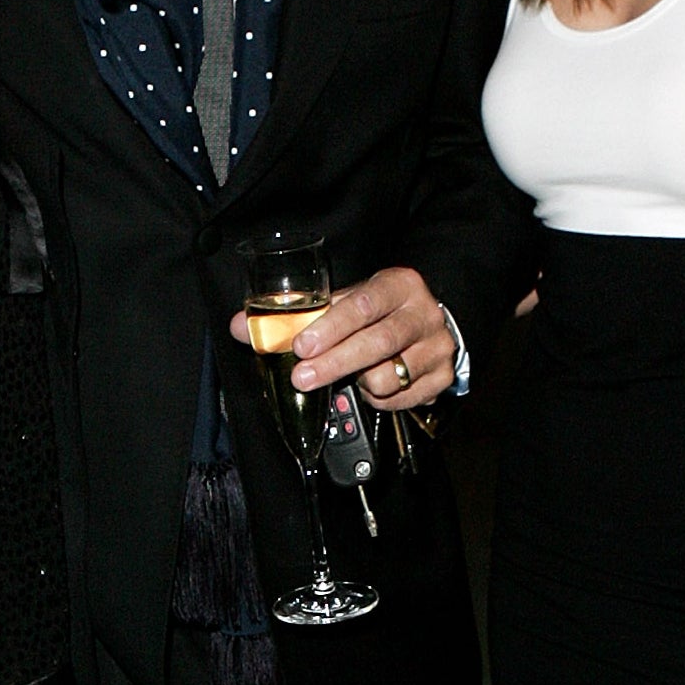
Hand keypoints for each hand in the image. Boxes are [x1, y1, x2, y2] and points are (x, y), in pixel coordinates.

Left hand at [228, 267, 454, 408]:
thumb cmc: (376, 312)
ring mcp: (437, 347)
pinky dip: (377, 398)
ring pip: (387, 376)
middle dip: (334, 363)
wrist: (427, 322)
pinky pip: (399, 400)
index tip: (302, 345)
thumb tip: (242, 328)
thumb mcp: (343, 302)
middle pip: (377, 342)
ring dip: (358, 382)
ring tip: (351, 373)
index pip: (364, 304)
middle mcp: (423, 313)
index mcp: (398, 285)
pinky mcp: (442, 377)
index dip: (330, 327)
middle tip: (302, 377)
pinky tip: (371, 383)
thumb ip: (295, 315)